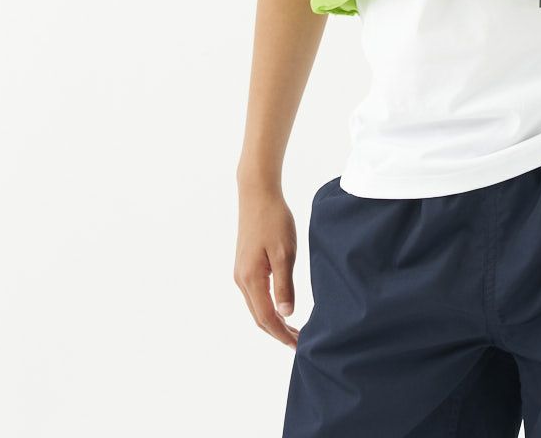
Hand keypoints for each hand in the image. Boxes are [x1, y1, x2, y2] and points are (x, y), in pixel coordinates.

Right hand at [233, 183, 300, 347]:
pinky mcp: (244, 265)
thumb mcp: (284, 253)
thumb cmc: (273, 220)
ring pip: (256, 307)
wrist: (257, 194)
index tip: (299, 345)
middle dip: (278, 332)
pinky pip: (255, 295)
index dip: (282, 335)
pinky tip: (281, 307)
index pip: (266, 318)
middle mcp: (241, 280)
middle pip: (259, 317)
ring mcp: (241, 273)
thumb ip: (284, 286)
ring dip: (273, 321)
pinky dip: (268, 307)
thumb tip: (286, 314)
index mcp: (251, 279)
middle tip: (299, 342)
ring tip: (293, 329)